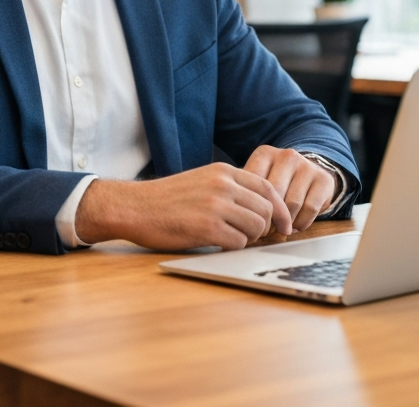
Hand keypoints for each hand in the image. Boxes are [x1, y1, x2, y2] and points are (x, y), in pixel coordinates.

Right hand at [74, 163, 292, 249]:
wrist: (135, 207)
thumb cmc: (167, 199)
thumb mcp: (202, 181)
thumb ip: (229, 189)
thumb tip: (260, 209)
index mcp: (223, 172)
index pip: (266, 187)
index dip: (279, 209)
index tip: (283, 225)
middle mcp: (223, 185)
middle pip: (265, 209)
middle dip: (264, 228)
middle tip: (251, 237)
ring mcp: (215, 205)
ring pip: (256, 227)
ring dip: (248, 238)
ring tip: (230, 238)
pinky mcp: (206, 227)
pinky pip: (238, 242)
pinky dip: (233, 247)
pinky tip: (217, 243)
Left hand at [243, 146, 335, 232]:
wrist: (311, 173)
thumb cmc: (278, 182)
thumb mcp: (260, 180)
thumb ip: (248, 193)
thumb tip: (235, 218)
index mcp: (265, 154)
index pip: (255, 185)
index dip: (253, 208)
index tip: (253, 220)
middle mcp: (287, 156)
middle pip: (274, 195)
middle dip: (270, 218)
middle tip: (267, 231)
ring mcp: (306, 166)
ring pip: (292, 204)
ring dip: (287, 223)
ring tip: (282, 228)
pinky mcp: (323, 179)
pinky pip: (310, 209)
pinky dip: (302, 223)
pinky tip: (297, 224)